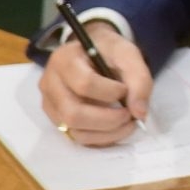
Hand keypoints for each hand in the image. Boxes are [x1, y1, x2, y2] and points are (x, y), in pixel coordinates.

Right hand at [40, 22, 152, 145]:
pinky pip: (76, 137)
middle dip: (108, 120)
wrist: (91, 51)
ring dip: (107, 133)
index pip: (84, 84)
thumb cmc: (108, 51)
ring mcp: (50, 104)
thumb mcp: (127, 54)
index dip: (110, 92)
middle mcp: (49, 84)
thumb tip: (139, 113)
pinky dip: (101, 138)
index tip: (125, 90)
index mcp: (64, 60)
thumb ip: (139, 79)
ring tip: (128, 123)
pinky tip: (117, 129)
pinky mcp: (56, 119)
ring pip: (74, 130)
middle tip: (131, 115)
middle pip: (73, 113)